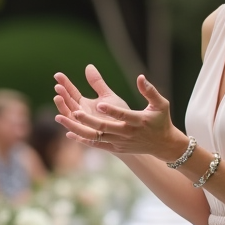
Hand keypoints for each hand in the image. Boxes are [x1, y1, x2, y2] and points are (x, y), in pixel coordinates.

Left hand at [53, 65, 183, 159]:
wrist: (162, 145)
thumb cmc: (161, 120)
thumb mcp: (161, 104)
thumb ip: (150, 91)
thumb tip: (140, 77)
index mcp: (139, 121)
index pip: (124, 116)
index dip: (112, 111)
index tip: (100, 104)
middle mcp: (128, 133)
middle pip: (105, 128)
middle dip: (89, 120)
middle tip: (75, 112)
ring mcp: (120, 142)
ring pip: (96, 137)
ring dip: (78, 129)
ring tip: (62, 119)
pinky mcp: (115, 148)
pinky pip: (96, 145)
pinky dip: (82, 140)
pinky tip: (69, 132)